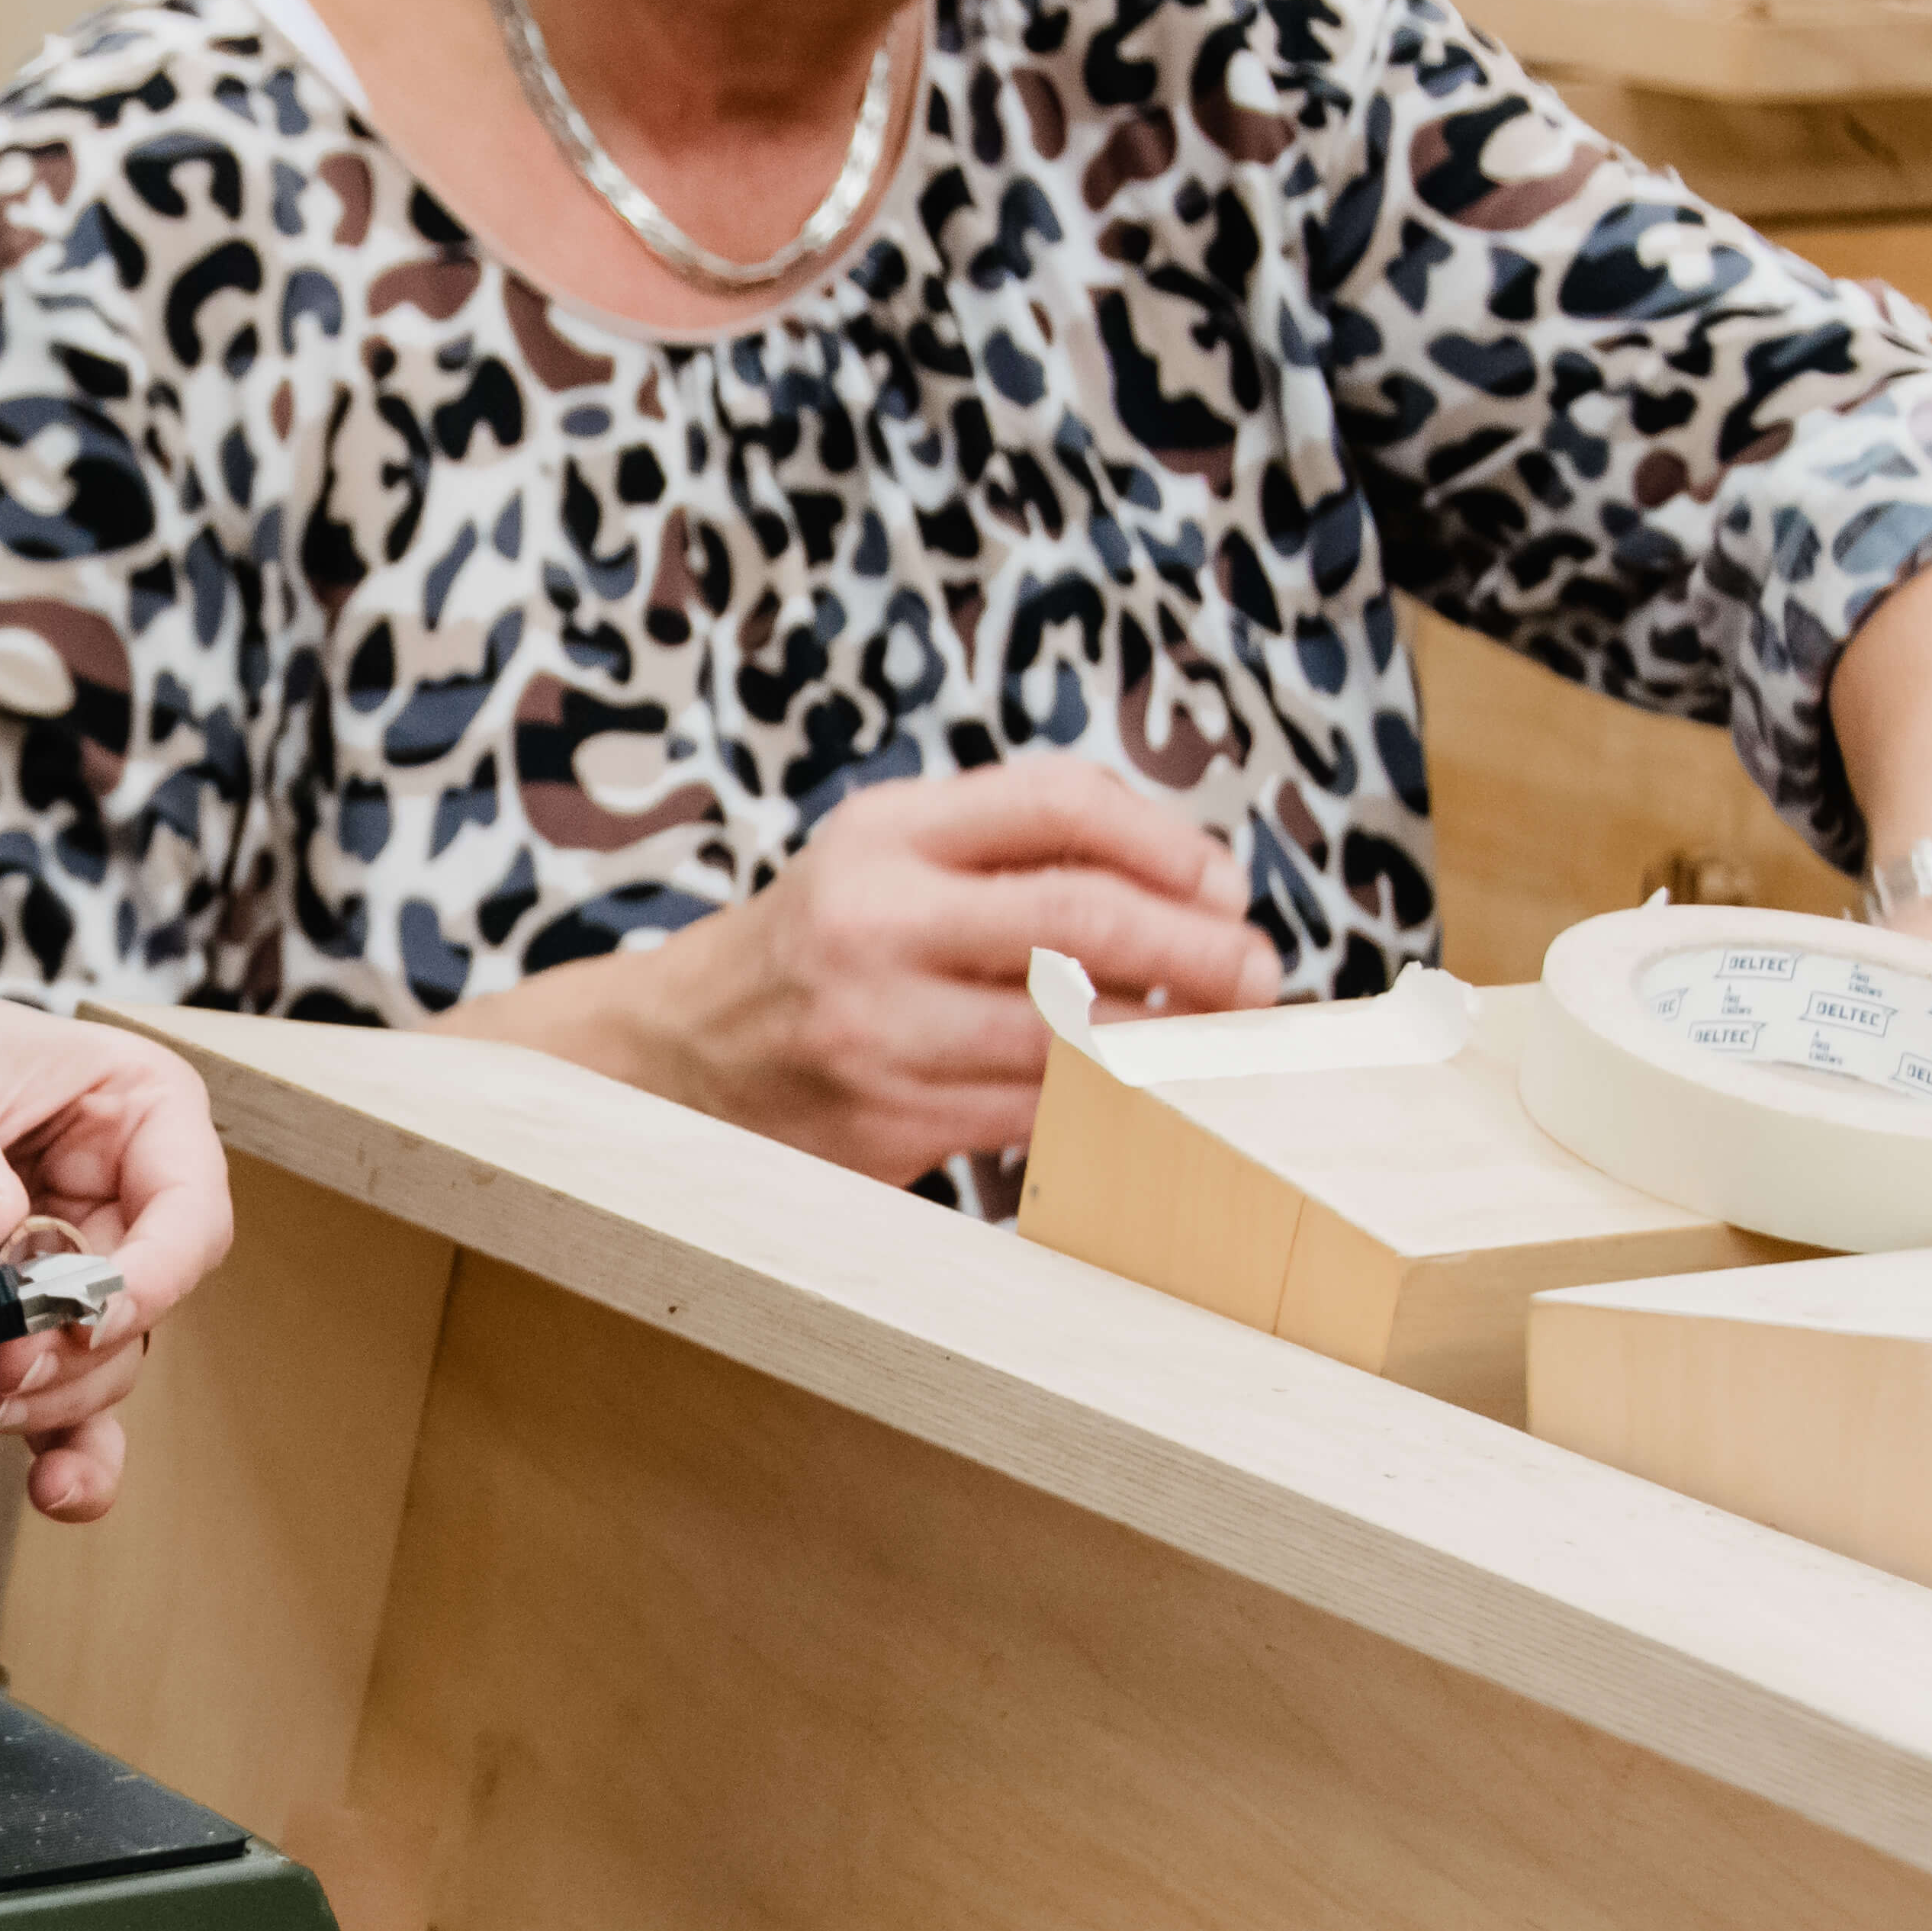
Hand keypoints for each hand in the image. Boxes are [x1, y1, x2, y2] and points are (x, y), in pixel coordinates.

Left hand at [0, 934, 235, 1519]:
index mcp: (125, 1104)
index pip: (188, 1207)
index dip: (154, 1273)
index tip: (91, 1315)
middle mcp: (105, 1188)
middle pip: (145, 1304)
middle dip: (82, 1353)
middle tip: (2, 1369)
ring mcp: (45, 1257)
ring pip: (99, 1363)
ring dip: (55, 1405)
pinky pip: (41, 1390)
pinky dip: (48, 1440)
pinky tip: (48, 1485)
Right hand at [449, 759, 1276, 1181]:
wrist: (671, 1059)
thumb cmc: (818, 948)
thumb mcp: (887, 857)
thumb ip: (1016, 847)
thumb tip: (1200, 892)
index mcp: (881, 835)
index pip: (1058, 806)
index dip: (1168, 844)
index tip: (1225, 887)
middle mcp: (873, 924)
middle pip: (1081, 924)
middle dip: (1199, 951)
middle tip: (1260, 973)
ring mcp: (876, 1033)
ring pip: (1073, 1037)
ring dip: (1175, 1041)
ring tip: (1227, 1040)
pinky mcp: (885, 1124)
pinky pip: (1036, 1119)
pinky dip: (1113, 1108)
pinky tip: (1150, 1098)